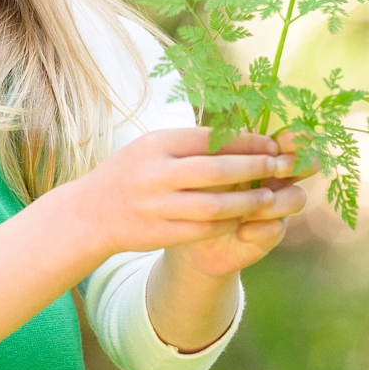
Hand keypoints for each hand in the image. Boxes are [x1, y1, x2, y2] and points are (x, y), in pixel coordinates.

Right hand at [67, 126, 291, 260]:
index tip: (270, 143)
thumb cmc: (129, 174)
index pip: (209, 139)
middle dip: (253, 168)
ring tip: (269, 197)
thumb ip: (188, 144)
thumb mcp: (150, 148)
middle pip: (216, 170)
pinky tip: (243, 219)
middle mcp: (155, 174)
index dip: (245, 141)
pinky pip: (203, 230)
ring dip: (247, 202)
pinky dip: (227, 224)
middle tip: (279, 166)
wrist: (90, 214)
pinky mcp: (159, 233)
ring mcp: (156, 206)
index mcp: (155, 145)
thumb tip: (240, 136)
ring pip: (214, 205)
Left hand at [165, 129, 319, 276]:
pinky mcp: (270, 233)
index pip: (292, 140)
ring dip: (275, 200)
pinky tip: (241, 231)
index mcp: (263, 154)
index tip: (282, 142)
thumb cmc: (195, 186)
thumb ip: (227, 150)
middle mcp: (276, 178)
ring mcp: (277, 206)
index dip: (296, 139)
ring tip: (247, 208)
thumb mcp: (208, 165)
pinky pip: (279, 228)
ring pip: (297, 197)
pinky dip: (260, 228)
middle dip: (296, 164)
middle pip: (309, 164)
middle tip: (275, 169)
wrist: (186, 229)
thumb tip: (242, 131)